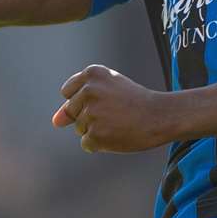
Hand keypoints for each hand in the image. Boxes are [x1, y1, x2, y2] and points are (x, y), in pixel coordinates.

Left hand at [52, 65, 174, 153]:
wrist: (161, 116)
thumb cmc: (135, 102)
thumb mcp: (108, 92)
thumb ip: (76, 103)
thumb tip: (55, 121)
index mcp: (92, 73)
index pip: (68, 92)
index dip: (86, 99)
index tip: (106, 98)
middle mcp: (89, 90)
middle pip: (73, 111)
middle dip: (90, 115)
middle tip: (117, 111)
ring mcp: (92, 113)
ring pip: (80, 129)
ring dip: (97, 130)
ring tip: (120, 122)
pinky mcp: (96, 134)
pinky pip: (87, 144)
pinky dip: (101, 144)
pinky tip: (119, 134)